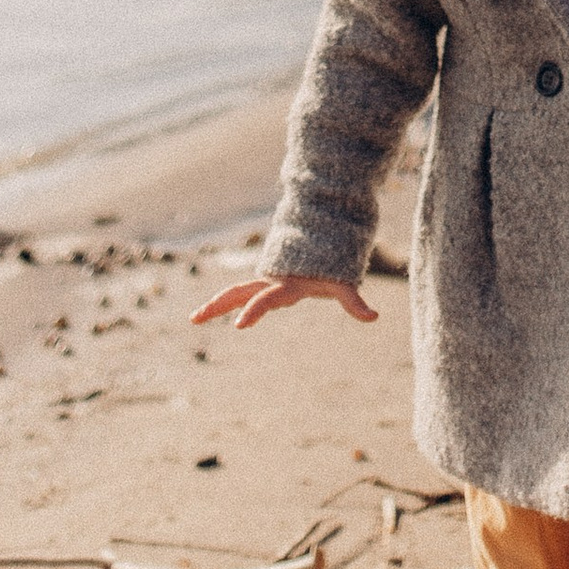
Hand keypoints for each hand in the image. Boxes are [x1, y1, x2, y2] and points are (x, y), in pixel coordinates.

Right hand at [191, 274, 377, 329]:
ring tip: (193, 319)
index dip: (255, 311)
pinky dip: (223, 302)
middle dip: (218, 305)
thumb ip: (354, 301)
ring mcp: (264, 283)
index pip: (268, 300)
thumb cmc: (331, 269)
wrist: (322, 241)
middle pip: (239, 292)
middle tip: (195, 319)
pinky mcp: (263, 287)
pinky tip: (207, 312)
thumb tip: (374, 316)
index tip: (239, 326)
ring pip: (235, 292)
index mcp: (286, 286)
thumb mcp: (342, 284)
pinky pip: (240, 295)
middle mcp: (271, 283)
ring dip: (215, 304)